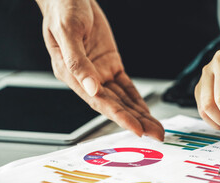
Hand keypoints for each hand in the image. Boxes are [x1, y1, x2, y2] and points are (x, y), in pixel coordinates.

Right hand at [36, 0, 163, 139]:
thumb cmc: (63, 10)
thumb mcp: (67, 32)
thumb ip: (78, 62)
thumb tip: (92, 87)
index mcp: (72, 75)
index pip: (100, 102)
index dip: (120, 117)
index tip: (137, 129)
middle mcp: (88, 79)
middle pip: (115, 106)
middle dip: (137, 122)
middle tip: (156, 134)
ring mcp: (100, 73)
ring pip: (123, 99)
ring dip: (140, 114)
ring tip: (156, 128)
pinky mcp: (110, 65)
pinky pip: (126, 87)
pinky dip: (136, 100)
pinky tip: (146, 111)